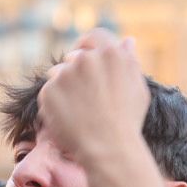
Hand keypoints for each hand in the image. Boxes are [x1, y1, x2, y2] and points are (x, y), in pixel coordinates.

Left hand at [39, 30, 149, 165]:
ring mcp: (65, 74)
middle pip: (74, 57)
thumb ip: (129, 61)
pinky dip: (54, 103)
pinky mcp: (49, 90)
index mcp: (111, 53)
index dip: (89, 48)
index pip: (94, 36)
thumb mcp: (138, 87)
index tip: (88, 63)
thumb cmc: (128, 121)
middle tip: (86, 98)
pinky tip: (69, 117)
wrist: (109, 149)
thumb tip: (128, 40)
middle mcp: (86, 59)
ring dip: (64, 86)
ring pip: (58, 73)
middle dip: (77, 72)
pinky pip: (48, 91)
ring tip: (79, 110)